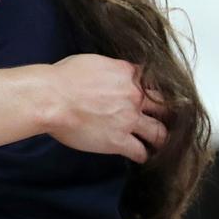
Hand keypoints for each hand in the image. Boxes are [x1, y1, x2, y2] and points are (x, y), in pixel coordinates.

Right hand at [45, 55, 167, 162]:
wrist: (50, 98)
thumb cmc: (61, 78)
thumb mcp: (91, 62)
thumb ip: (110, 69)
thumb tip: (112, 75)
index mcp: (127, 74)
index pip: (155, 81)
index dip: (156, 91)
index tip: (157, 98)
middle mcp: (134, 96)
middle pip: (166, 107)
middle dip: (167, 115)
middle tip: (167, 121)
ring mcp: (129, 120)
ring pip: (159, 133)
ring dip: (161, 139)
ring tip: (160, 144)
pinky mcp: (119, 140)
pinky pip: (140, 152)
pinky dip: (143, 155)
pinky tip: (142, 157)